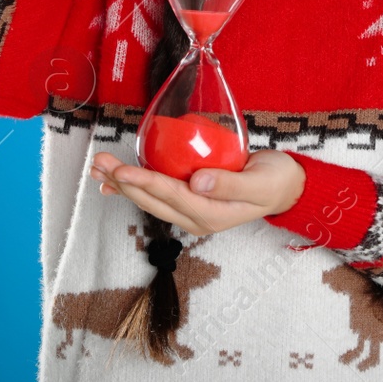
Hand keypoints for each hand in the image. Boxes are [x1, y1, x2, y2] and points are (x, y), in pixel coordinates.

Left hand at [89, 149, 305, 236]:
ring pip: (150, 200)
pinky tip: (116, 181)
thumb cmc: (275, 180)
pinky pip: (157, 196)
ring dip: (123, 185)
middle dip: (123, 183)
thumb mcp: (259, 181)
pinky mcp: (190, 202)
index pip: (171, 196)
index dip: (144, 182)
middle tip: (99, 163)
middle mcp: (196, 218)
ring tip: (98, 170)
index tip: (121, 171)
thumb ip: (230, 182)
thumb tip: (198, 182)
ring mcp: (192, 213)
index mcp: (212, 215)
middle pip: (152, 201)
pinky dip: (135, 188)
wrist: (284, 188)